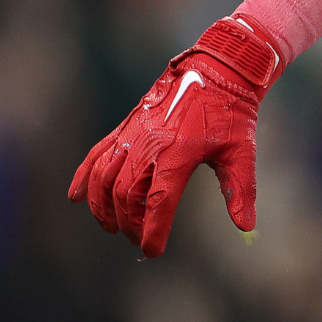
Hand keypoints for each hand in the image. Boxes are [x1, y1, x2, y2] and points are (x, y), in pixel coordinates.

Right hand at [69, 15, 282, 256]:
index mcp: (179, 153)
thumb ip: (241, 190)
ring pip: (104, 177)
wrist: (216, 70)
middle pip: (126, 194)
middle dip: (129, 223)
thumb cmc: (232, 113)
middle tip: (139, 239)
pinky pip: (97, 154)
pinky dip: (83, 176)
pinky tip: (75, 198)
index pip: (158, 200)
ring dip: (103, 207)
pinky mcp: (126, 127)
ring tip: (113, 228)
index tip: (152, 251)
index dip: (152, 229)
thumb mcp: (242, 151)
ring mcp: (133, 134)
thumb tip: (246, 227)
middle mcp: (150, 144)